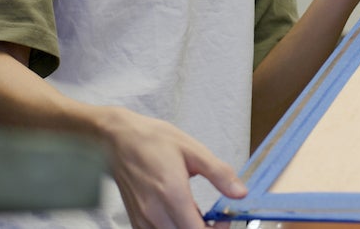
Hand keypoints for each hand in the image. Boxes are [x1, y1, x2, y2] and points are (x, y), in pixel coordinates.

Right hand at [99, 108, 245, 228]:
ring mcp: (143, 220)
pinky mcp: (136, 221)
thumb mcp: (193, 150)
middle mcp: (155, 212)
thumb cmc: (152, 140)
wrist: (118, 139)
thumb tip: (240, 193)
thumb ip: (219, 173)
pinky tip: (180, 215)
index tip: (223, 219)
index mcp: (172, 194)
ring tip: (197, 215)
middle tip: (214, 218)